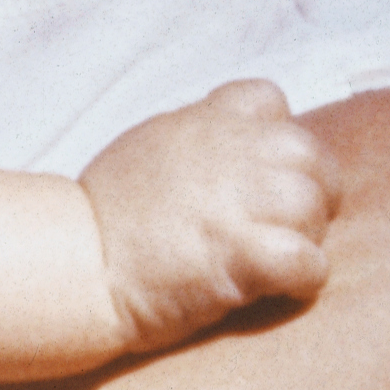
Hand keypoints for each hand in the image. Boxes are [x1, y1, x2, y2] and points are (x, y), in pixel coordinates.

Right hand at [80, 81, 336, 352]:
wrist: (75, 266)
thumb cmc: (101, 218)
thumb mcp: (146, 148)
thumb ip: (193, 139)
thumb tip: (221, 150)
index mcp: (203, 122)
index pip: (268, 100)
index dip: (274, 139)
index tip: (258, 174)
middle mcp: (230, 149)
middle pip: (309, 154)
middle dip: (306, 191)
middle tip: (279, 228)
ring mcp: (241, 199)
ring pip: (314, 206)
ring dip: (306, 235)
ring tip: (276, 259)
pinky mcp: (245, 253)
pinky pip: (310, 261)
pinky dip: (303, 278)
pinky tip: (276, 288)